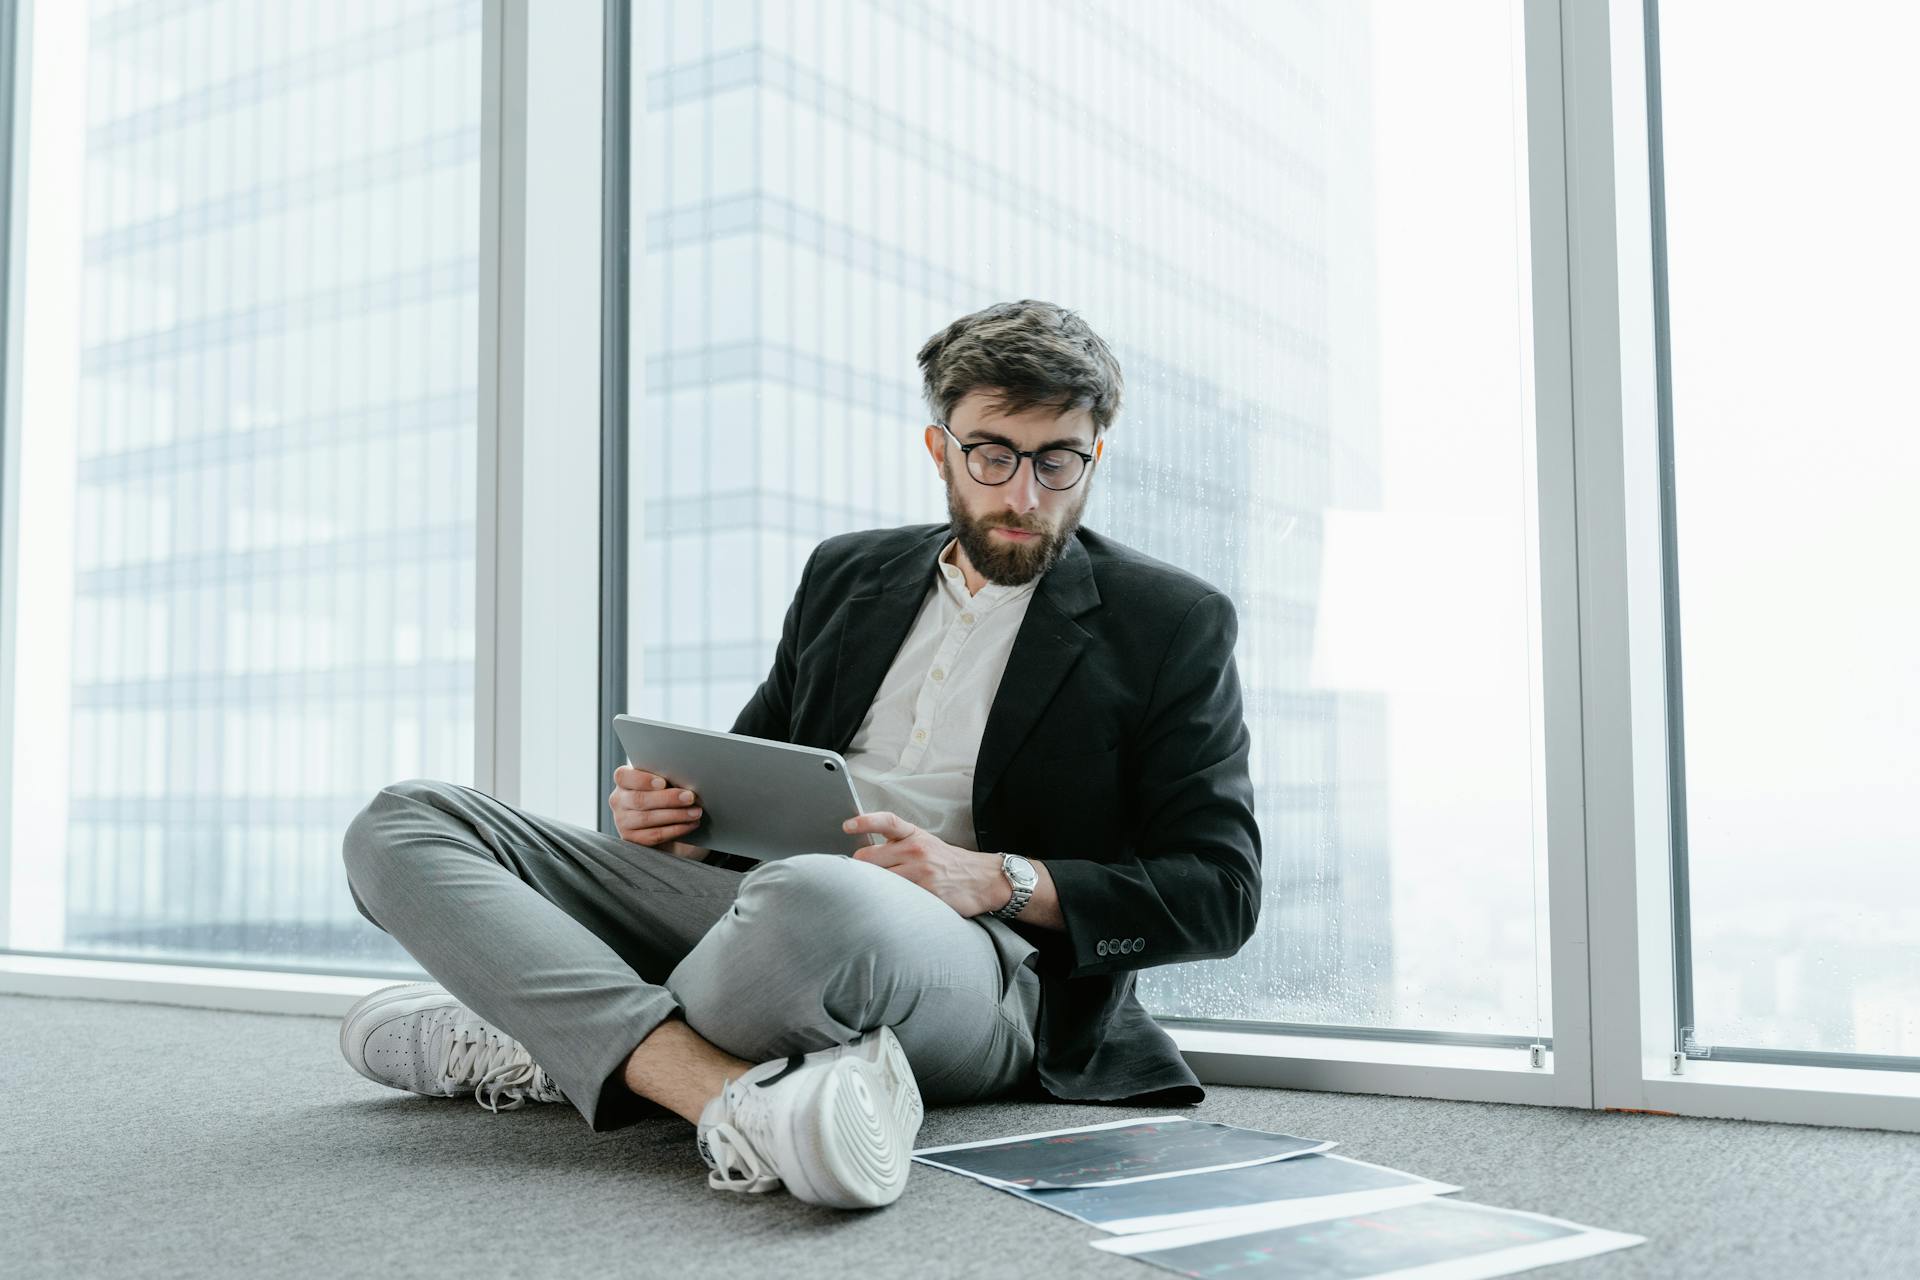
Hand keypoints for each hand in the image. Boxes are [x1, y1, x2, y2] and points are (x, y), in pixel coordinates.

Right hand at [608, 766, 707, 859]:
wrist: (664, 819)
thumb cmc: (664, 791)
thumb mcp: (662, 780)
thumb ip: (666, 776)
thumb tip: (686, 776)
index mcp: (623, 781)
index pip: (623, 776)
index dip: (643, 780)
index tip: (663, 782)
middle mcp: (618, 800)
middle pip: (639, 799)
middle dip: (668, 799)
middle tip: (690, 797)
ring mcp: (622, 821)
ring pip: (647, 818)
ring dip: (676, 815)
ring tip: (696, 812)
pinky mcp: (632, 839)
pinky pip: (654, 835)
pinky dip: (676, 829)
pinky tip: (690, 824)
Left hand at [843, 812, 1006, 916]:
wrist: (982, 879)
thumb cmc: (948, 863)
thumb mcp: (925, 843)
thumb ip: (898, 846)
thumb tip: (864, 856)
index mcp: (914, 835)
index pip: (887, 822)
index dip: (865, 821)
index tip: (847, 825)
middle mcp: (916, 850)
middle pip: (869, 858)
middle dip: (860, 870)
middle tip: (859, 877)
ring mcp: (921, 872)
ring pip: (879, 881)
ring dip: (872, 889)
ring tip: (874, 894)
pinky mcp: (926, 894)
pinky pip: (895, 899)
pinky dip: (888, 903)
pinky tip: (893, 905)